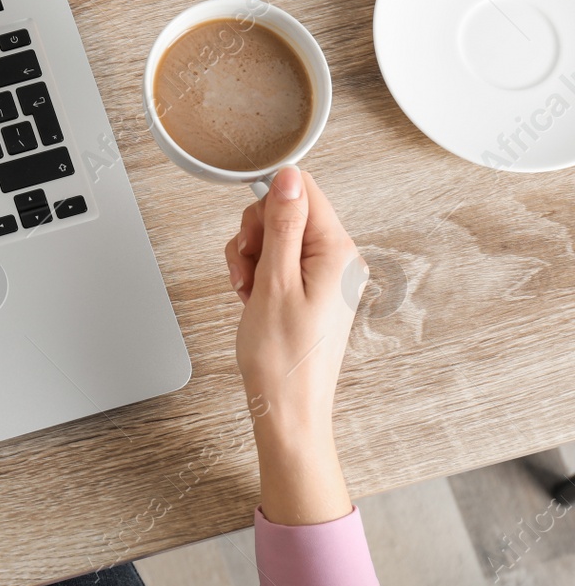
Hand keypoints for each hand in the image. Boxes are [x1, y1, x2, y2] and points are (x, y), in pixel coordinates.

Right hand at [225, 166, 366, 524]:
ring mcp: (326, 277)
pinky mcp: (313, 291)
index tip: (252, 237)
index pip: (303, 191)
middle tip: (246, 269)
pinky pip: (280, 262)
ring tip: (247, 290)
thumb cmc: (282, 357)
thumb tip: (288, 177)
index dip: (267, 205)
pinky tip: (251, 297)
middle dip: (255, 234)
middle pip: (287, 212)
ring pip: (277, 237)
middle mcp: (339, 260)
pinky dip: (258, 274)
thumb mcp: (274, 282)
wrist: (288, 407)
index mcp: (337, 252)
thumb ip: (282, 224)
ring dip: (252, 257)